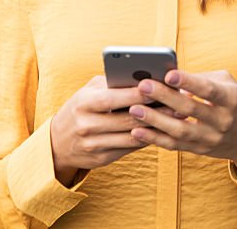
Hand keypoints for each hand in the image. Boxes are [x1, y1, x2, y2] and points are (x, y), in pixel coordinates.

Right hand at [50, 75, 182, 185]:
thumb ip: (111, 84)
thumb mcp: (88, 92)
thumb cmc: (80, 108)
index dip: (137, 93)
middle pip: (127, 119)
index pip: (113, 98)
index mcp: (83, 104)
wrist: (57, 143)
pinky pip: (130, 148)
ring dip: (157, 126)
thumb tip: (142, 76)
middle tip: (178, 102)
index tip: (159, 85)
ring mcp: (93, 145)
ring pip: (132, 136)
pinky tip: (163, 130)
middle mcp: (86, 126)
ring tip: (177, 116)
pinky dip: (147, 138)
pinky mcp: (101, 159)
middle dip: (155, 110)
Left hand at [127, 69, 236, 190]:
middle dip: (165, 97)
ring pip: (180, 131)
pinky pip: (174, 145)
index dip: (189, 82)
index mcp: (231, 99)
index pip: (208, 90)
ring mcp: (210, 138)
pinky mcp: (199, 150)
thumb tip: (170, 75)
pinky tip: (137, 131)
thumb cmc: (236, 102)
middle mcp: (222, 120)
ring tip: (134, 109)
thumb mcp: (228, 84)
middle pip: (190, 109)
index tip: (169, 74)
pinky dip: (155, 139)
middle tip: (142, 86)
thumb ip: (202, 78)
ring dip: (155, 120)